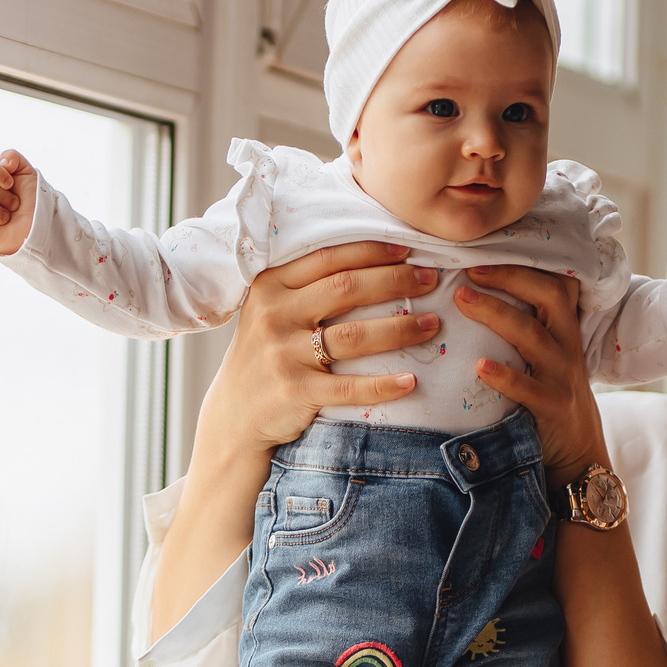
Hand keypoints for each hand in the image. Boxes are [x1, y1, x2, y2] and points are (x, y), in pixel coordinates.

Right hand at [147, 243, 440, 638]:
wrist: (234, 416)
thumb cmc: (264, 357)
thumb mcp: (270, 312)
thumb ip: (304, 286)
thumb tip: (370, 262)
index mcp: (270, 286)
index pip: (329, 258)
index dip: (372, 252)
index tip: (408, 249)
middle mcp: (274, 315)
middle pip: (347, 288)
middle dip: (395, 281)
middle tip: (431, 280)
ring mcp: (284, 354)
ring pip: (355, 335)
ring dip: (401, 329)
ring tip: (433, 325)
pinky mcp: (296, 392)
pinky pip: (349, 387)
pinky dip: (383, 385)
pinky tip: (411, 382)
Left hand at [458, 264, 607, 485]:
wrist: (579, 455)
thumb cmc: (551, 398)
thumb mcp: (547, 357)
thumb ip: (527, 326)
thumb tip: (477, 291)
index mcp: (564, 329)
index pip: (554, 281)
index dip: (523, 263)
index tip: (485, 249)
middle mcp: (566, 346)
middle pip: (546, 296)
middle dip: (508, 277)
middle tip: (468, 268)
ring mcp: (561, 377)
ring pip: (532, 335)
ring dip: (495, 313)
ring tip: (461, 300)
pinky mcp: (553, 408)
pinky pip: (527, 388)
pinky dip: (503, 375)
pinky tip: (478, 366)